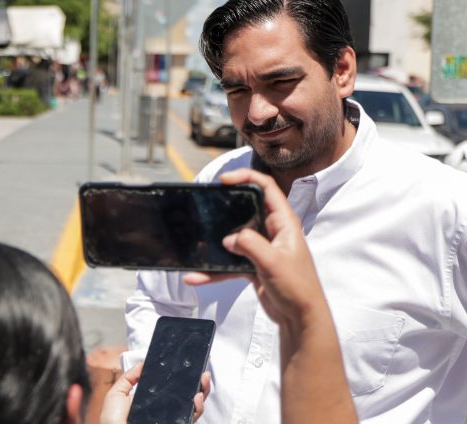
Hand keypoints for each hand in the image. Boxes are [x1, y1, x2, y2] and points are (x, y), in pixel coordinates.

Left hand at [100, 364, 210, 423]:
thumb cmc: (112, 421)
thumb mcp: (117, 394)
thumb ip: (129, 378)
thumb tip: (142, 363)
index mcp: (153, 403)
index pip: (173, 390)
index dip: (183, 379)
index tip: (190, 367)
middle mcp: (165, 412)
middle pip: (188, 397)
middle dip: (199, 384)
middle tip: (202, 373)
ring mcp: (171, 420)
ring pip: (194, 407)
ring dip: (202, 393)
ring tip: (202, 382)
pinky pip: (190, 418)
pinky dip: (196, 408)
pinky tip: (195, 398)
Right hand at [182, 169, 324, 328]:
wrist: (300, 318)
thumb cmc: (297, 288)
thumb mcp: (273, 262)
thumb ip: (250, 245)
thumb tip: (228, 238)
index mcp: (284, 223)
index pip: (266, 188)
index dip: (246, 177)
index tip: (224, 180)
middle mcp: (273, 231)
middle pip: (246, 209)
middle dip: (225, 207)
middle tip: (206, 204)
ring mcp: (262, 248)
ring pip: (234, 237)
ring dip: (215, 242)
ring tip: (196, 242)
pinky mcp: (253, 265)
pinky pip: (229, 261)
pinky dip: (214, 269)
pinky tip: (197, 276)